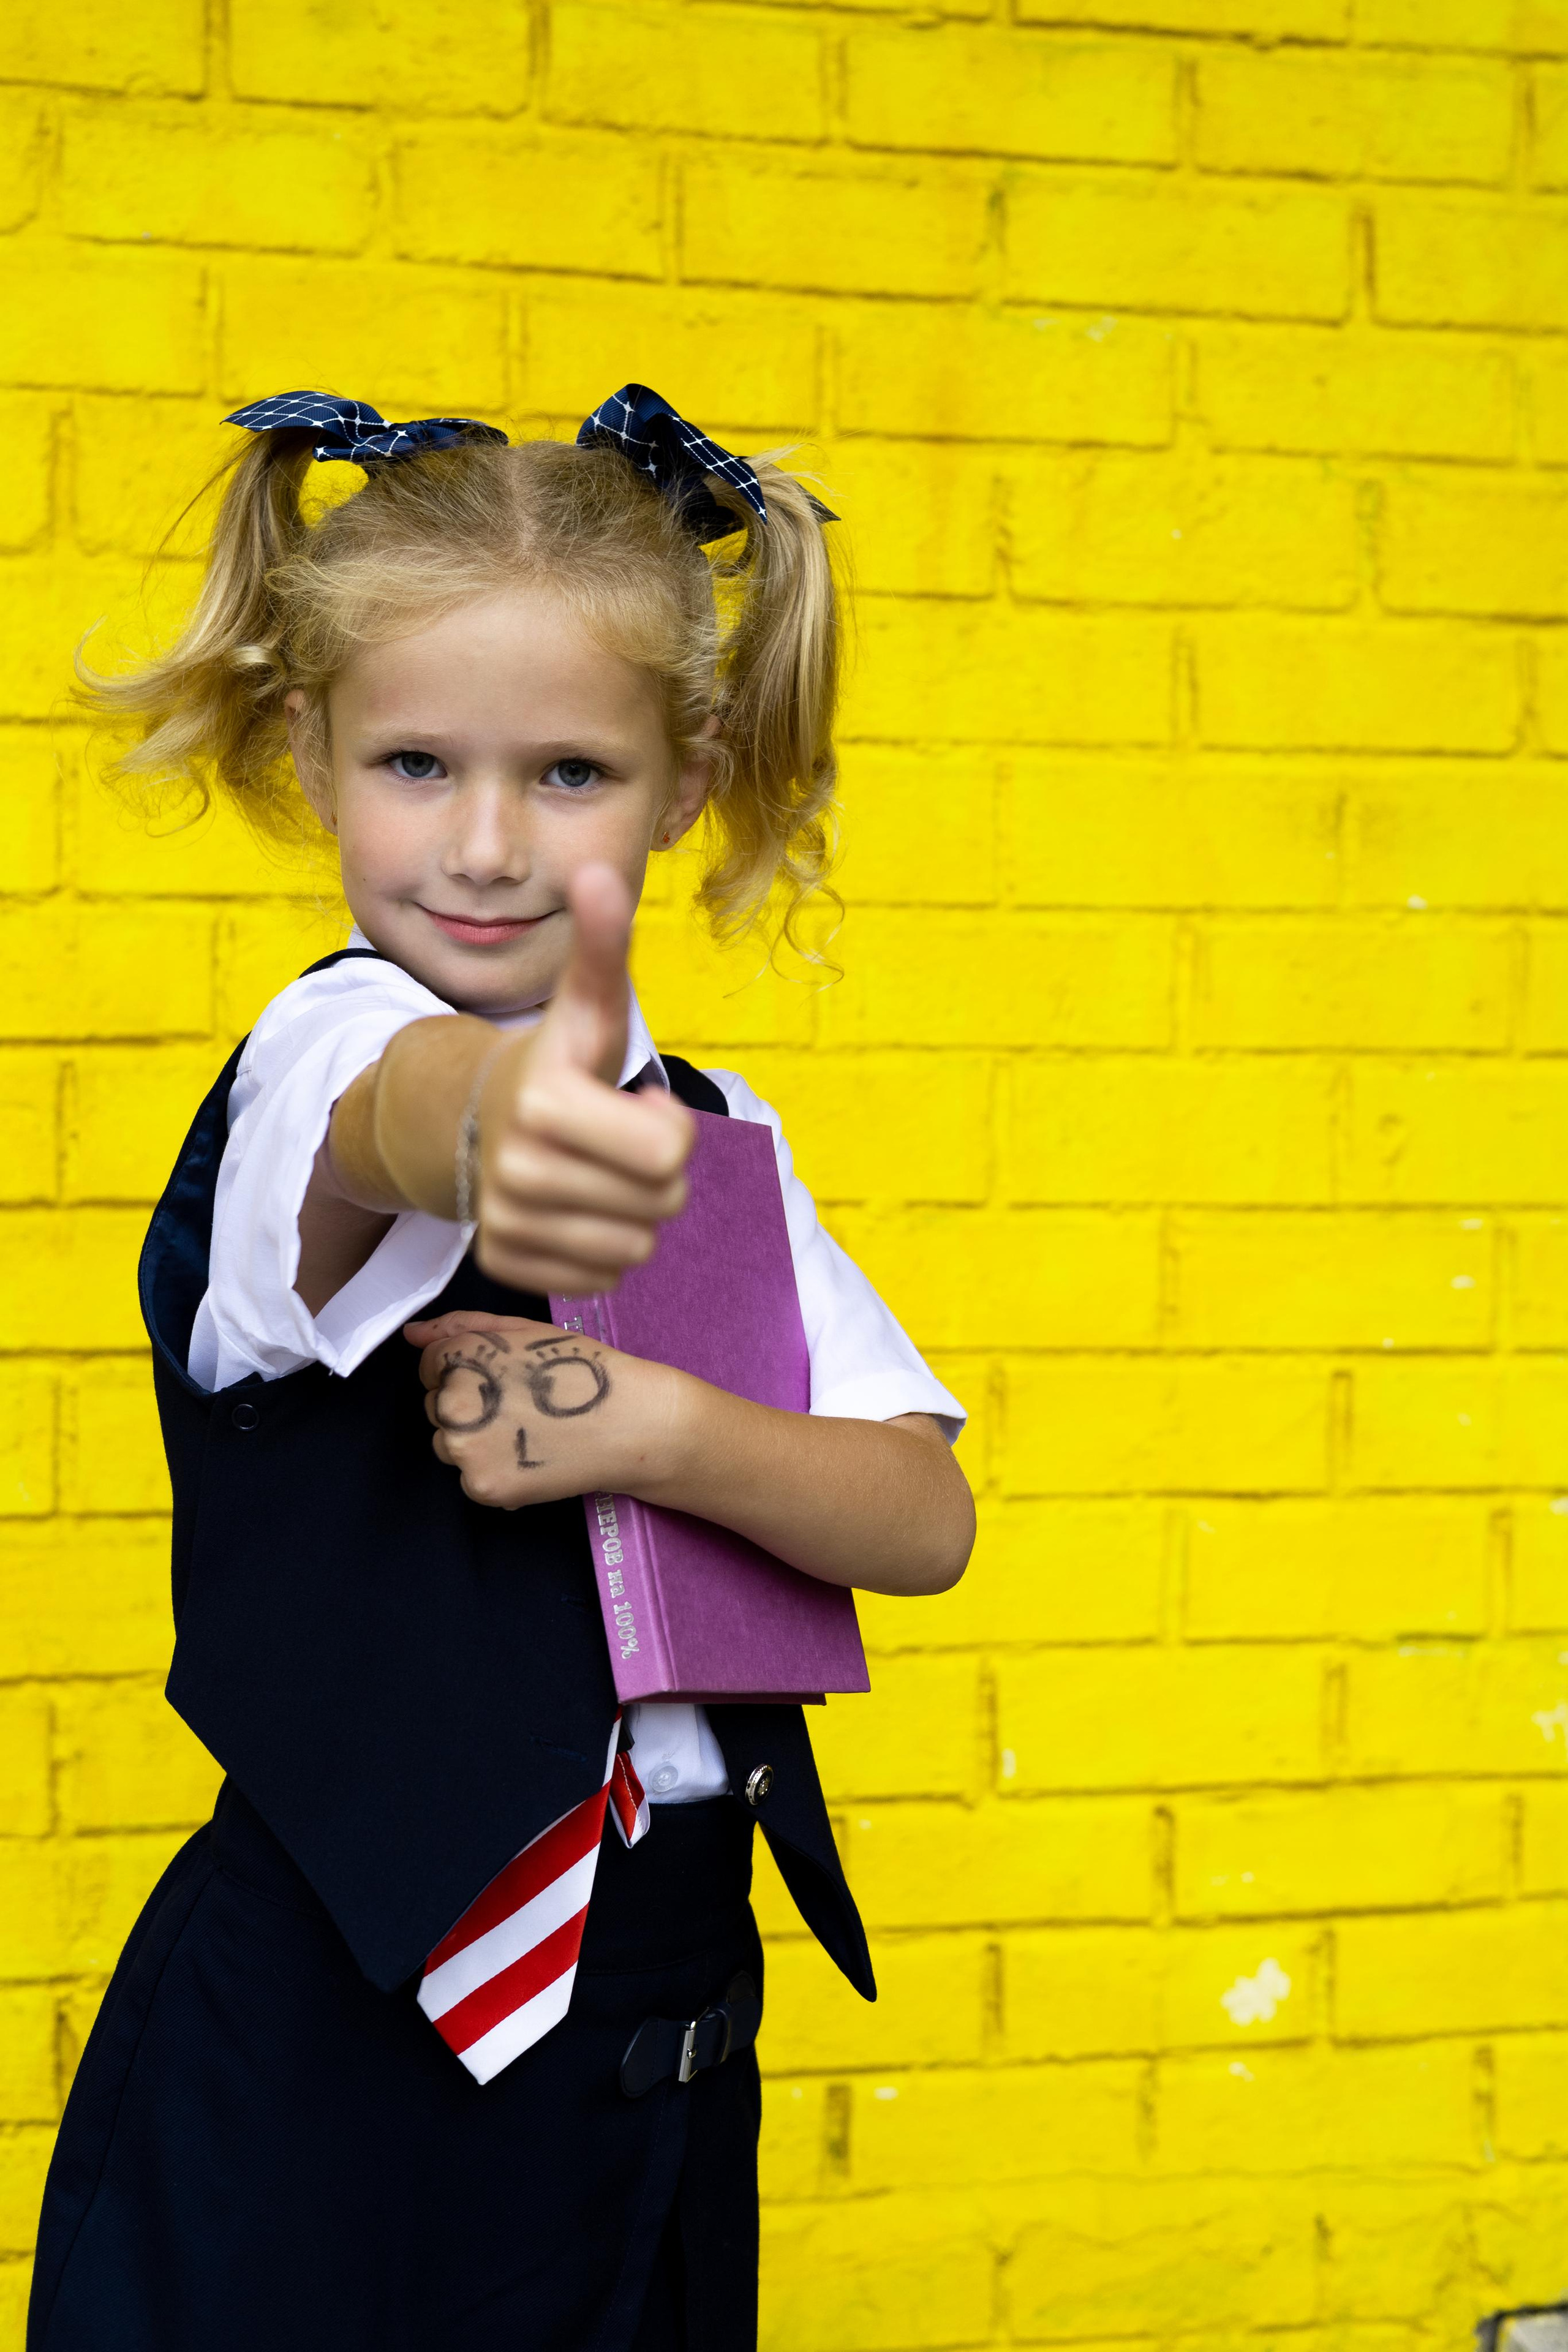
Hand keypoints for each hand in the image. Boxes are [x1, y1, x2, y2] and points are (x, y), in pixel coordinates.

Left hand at [405, 1310, 688, 1509]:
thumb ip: (461, 1327)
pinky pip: (470, 1479)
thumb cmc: (580, 1370)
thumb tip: (412, 1334)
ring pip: (449, 1445)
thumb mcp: (523, 1331)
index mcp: (462, 1357)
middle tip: (520, 1406)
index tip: (504, 1379)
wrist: (629, 1423)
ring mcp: (466, 1449)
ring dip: (476, 1441)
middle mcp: (456, 1402)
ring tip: (526, 1432)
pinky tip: (529, 1457)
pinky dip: (494, 1472)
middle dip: (470, 1405)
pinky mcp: (482, 1486)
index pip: (431, 1365)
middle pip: (437, 1406)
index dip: (469, 1370)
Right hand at [473, 865, 693, 1295]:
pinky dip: (605, 1247)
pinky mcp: (505, 1261)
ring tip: (601, 1172)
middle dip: (658, 1171)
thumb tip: (600, 871)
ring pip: (638, 1246)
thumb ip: (603, 943)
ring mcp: (508, 1220)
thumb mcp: (589, 1003)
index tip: (636, 1101)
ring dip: (636, 1211)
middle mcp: (518, 1168)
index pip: (672, 1151)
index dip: (671, 1124)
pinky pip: (604, 1277)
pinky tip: (580, 1208)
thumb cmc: (561, 1061)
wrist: (479, 1117)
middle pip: (662, 1201)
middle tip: (620, 1140)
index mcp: (544, 1100)